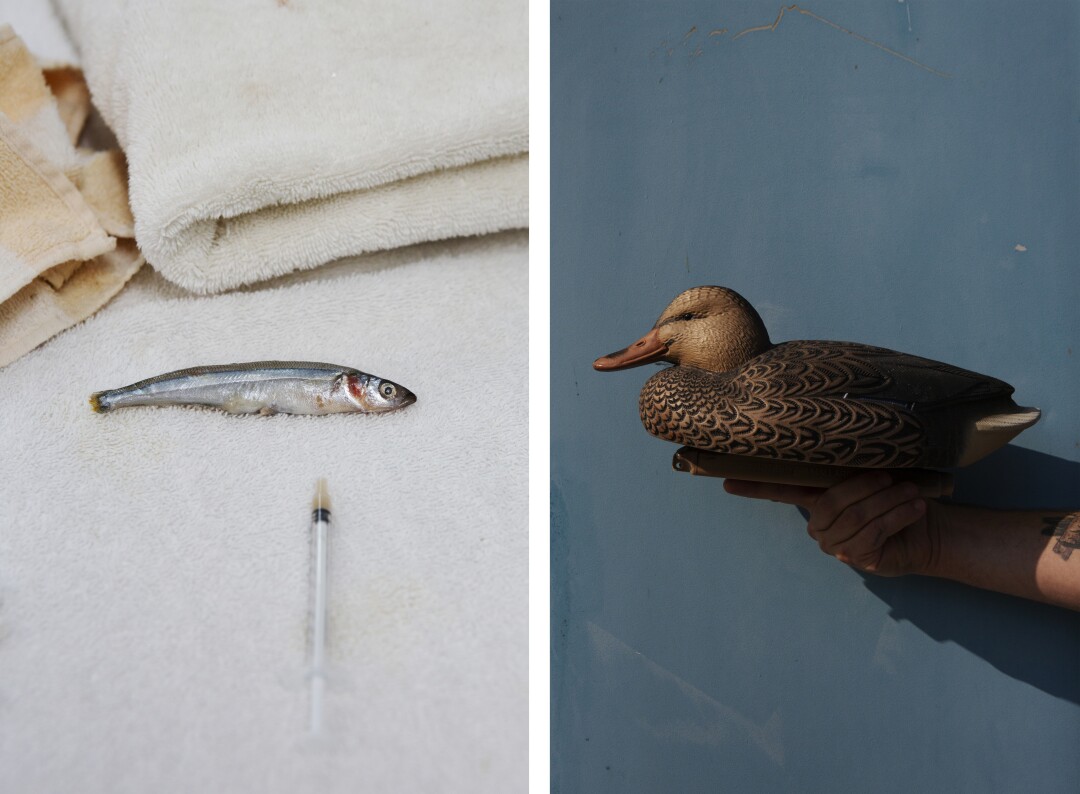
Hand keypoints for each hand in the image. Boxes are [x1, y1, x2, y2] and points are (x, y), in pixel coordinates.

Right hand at [723, 471, 939, 576]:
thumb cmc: (899, 498)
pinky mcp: (860, 560)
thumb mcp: (876, 476)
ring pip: (856, 517)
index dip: (754, 488)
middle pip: (832, 502)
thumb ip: (855, 462)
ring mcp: (837, 546)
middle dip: (865, 486)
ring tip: (911, 489)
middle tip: (893, 475)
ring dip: (888, 500)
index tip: (725, 482)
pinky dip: (897, 516)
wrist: (930, 531)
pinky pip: (874, 533)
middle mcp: (820, 527)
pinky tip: (915, 507)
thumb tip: (846, 431)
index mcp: (816, 502)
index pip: (780, 492)